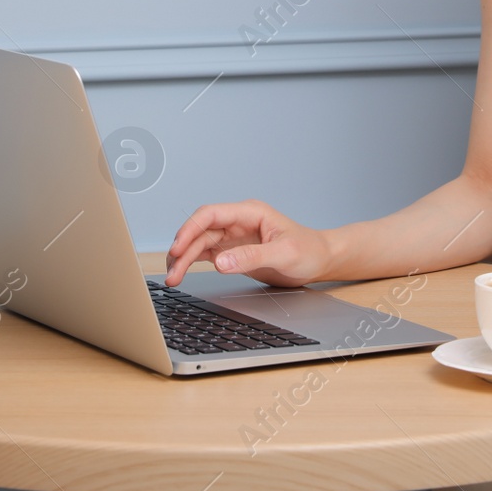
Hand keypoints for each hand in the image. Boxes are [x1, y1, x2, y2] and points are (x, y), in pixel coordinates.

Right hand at [164, 198, 332, 287]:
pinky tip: (181, 273)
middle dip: (183, 250)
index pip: (211, 214)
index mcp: (250, 212)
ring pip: (199, 243)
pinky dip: (191, 263)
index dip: (190, 229)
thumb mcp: (284, 254)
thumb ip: (252, 257)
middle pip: (201, 231)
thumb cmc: (308, 250)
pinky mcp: (232, 251)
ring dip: (183, 258)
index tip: (178, 248)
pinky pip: (205, 254)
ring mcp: (233, 236)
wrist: (320, 260)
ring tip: (172, 278)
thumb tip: (221, 263)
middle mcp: (238, 222)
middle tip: (172, 272)